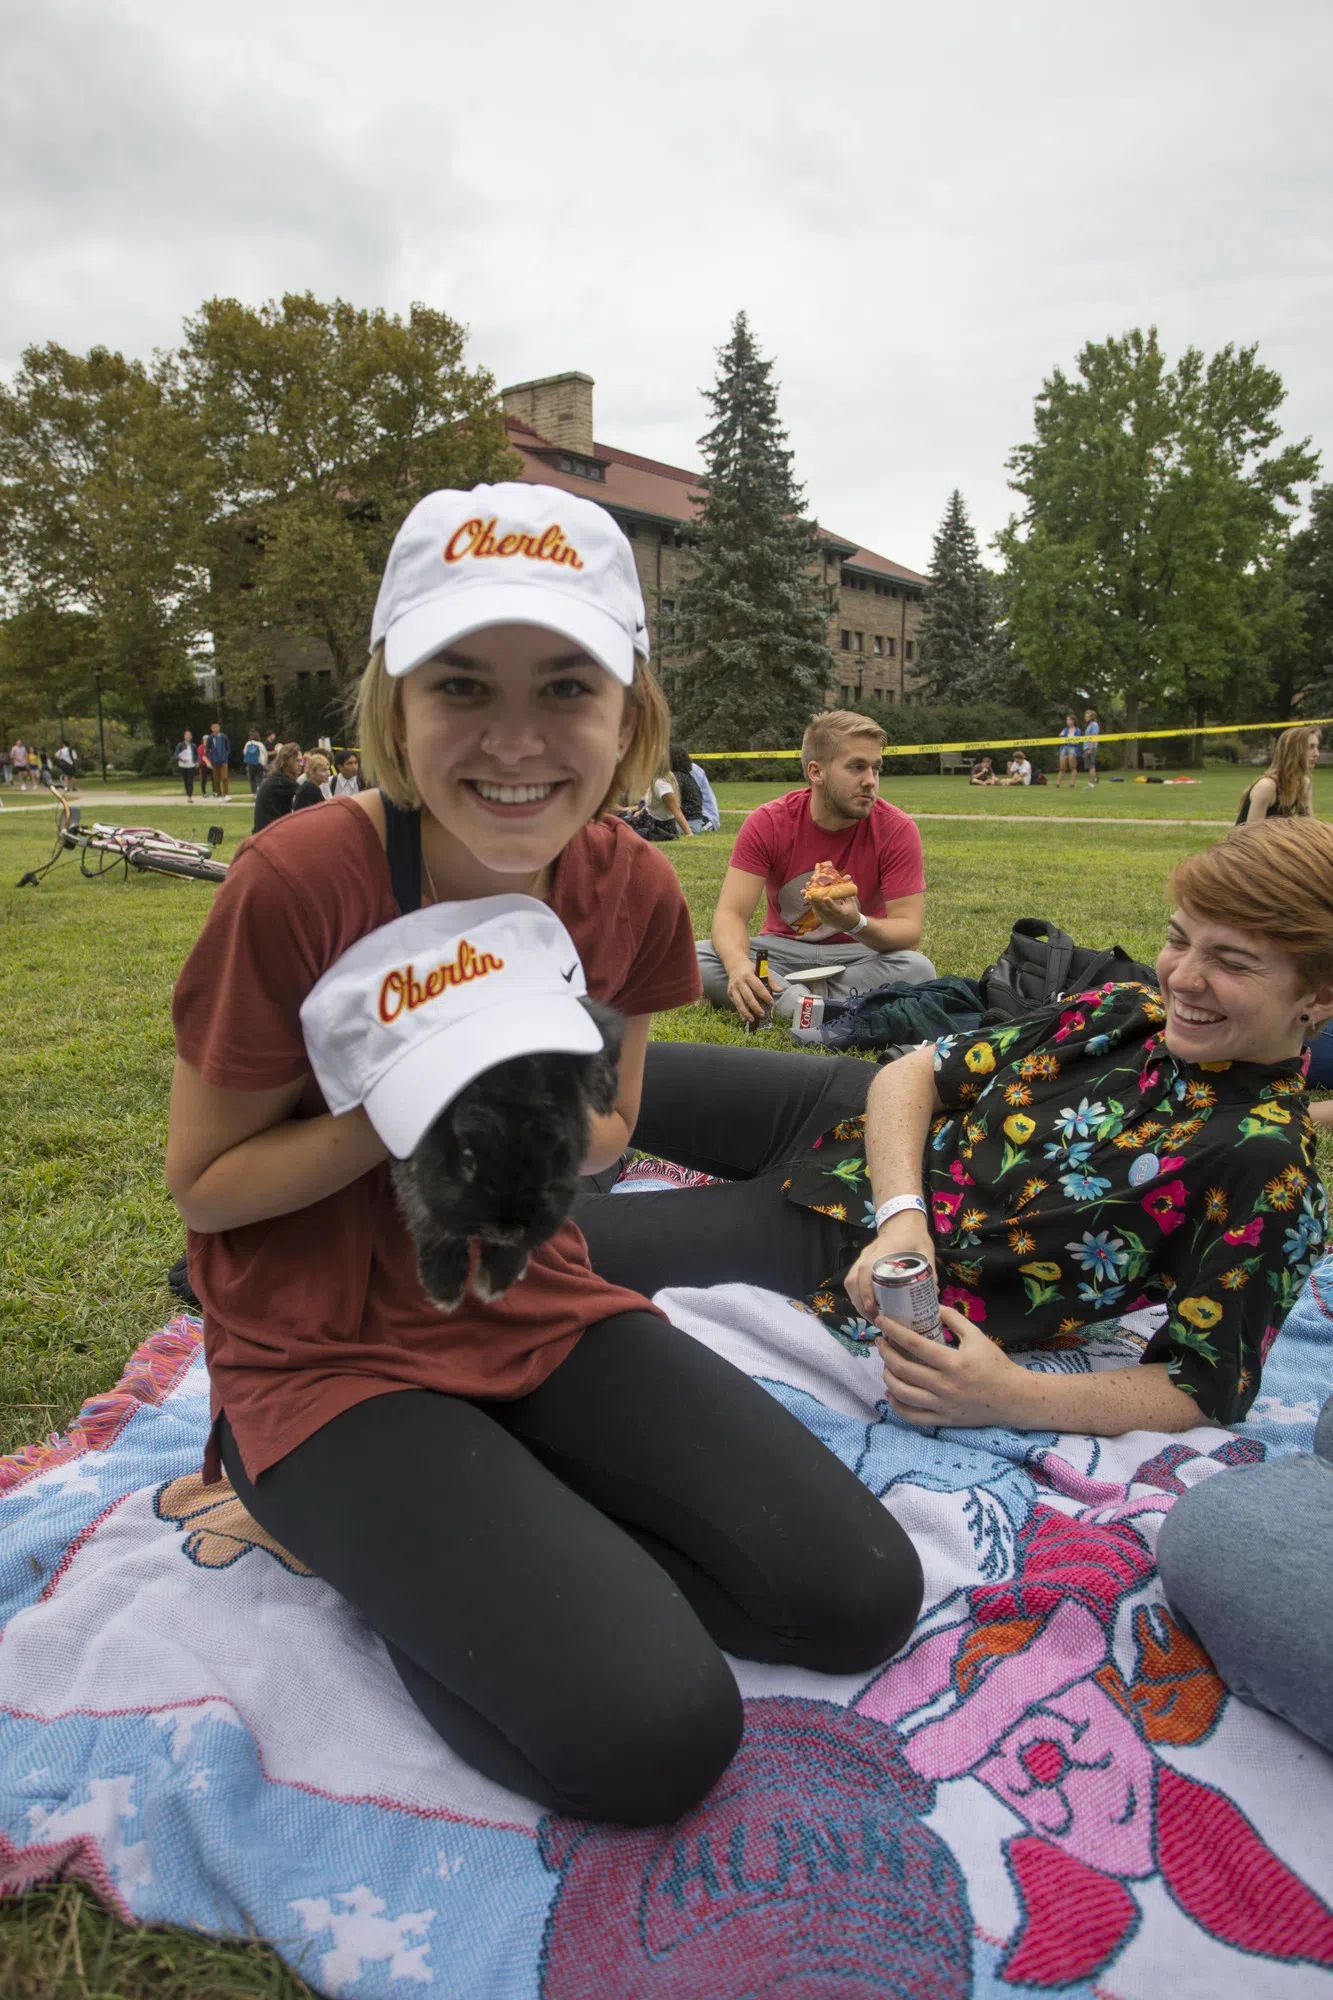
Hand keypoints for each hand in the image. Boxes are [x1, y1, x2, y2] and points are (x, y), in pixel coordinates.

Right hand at [727, 960, 776, 1024]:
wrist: (735, 965)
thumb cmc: (751, 969)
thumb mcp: (762, 970)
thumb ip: (771, 981)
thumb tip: (780, 990)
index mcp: (749, 975)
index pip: (758, 987)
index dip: (765, 996)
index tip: (771, 1003)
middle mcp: (740, 982)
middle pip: (748, 996)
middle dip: (755, 1007)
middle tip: (762, 1014)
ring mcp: (733, 988)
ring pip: (739, 1002)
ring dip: (746, 1012)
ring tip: (752, 1020)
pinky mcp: (729, 993)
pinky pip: (736, 1004)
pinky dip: (740, 1012)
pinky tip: (745, 1019)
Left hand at [805, 891, 862, 933]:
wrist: (849, 925)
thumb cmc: (851, 910)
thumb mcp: (851, 900)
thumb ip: (847, 889)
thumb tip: (847, 876)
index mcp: (842, 914)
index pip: (836, 909)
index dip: (830, 904)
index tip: (825, 898)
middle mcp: (833, 918)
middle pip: (821, 909)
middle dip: (813, 898)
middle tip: (809, 886)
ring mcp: (826, 919)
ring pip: (816, 908)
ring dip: (810, 898)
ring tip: (805, 889)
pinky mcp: (821, 919)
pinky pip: (815, 909)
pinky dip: (812, 902)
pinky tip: (808, 894)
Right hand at [844, 1210, 935, 1320]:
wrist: (902, 1220)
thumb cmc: (913, 1235)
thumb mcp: (925, 1250)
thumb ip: (929, 1269)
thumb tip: (933, 1293)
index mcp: (884, 1250)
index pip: (867, 1269)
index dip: (866, 1289)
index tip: (872, 1307)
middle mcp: (868, 1254)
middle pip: (853, 1279)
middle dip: (860, 1303)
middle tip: (875, 1319)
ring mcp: (862, 1257)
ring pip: (850, 1281)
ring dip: (857, 1301)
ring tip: (871, 1316)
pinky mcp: (861, 1262)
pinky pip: (852, 1280)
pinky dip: (857, 1295)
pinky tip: (868, 1306)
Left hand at [876, 1305, 1035, 1428]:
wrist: (1013, 1398)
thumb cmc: (995, 1365)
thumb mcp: (978, 1336)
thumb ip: (955, 1319)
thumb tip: (933, 1305)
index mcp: (953, 1362)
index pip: (913, 1344)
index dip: (893, 1331)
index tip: (881, 1321)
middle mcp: (945, 1385)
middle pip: (903, 1369)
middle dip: (885, 1353)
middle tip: (880, 1342)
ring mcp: (943, 1405)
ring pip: (903, 1393)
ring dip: (887, 1377)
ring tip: (885, 1365)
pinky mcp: (944, 1420)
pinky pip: (913, 1416)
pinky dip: (897, 1405)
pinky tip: (891, 1393)